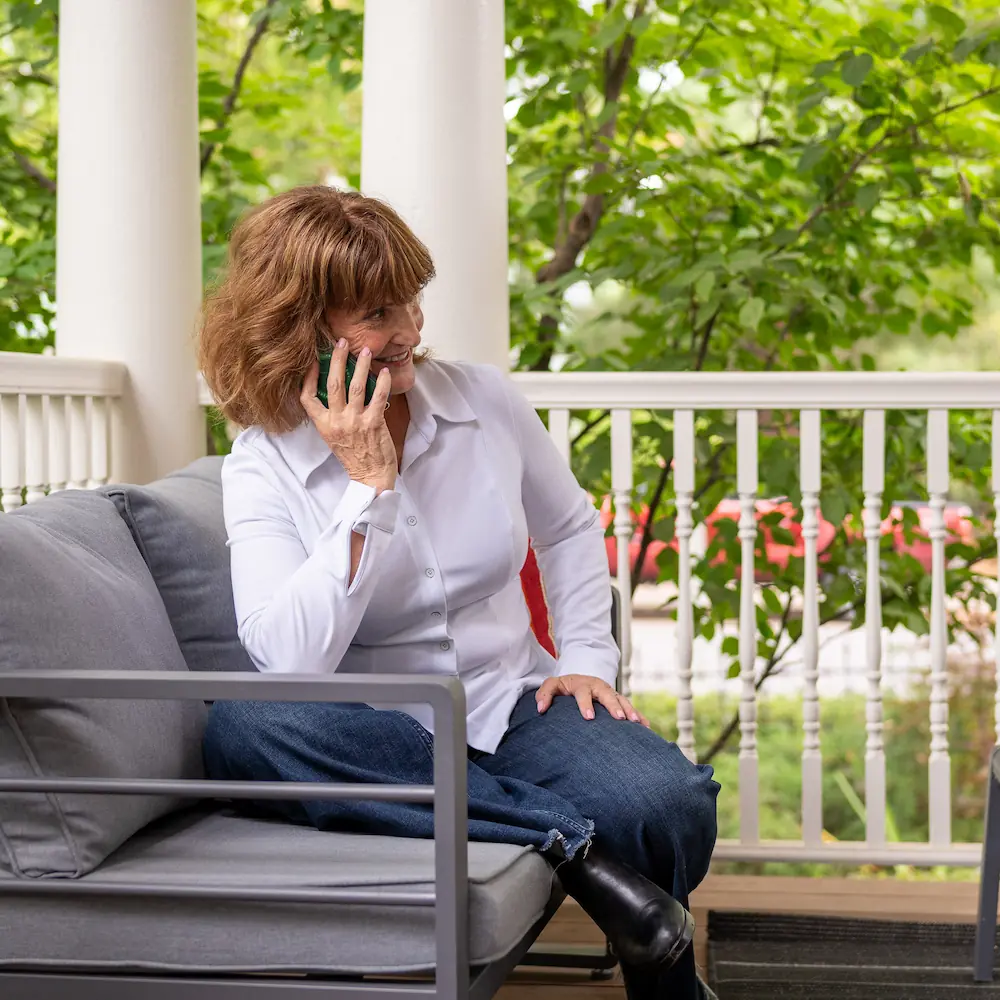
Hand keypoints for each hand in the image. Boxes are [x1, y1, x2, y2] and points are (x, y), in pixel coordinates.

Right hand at [300, 340, 395, 492]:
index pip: (307, 397)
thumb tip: (337, 388)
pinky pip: (378, 397)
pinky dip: (382, 382)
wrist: (370, 477)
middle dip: (337, 359)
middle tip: (342, 342)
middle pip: (333, 383)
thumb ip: (332, 415)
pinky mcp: (374, 424)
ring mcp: (355, 422)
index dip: (309, 377)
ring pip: (355, 386)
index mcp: (323, 425)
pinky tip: (385, 371)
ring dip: (360, 365)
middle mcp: (337, 421)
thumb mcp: (334, 436)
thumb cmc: (354, 456)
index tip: (315, 360)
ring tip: (364, 350)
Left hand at [536, 674, 649, 725]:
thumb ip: (544, 695)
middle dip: (614, 706)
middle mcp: (598, 687)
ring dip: (629, 710)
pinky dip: (638, 716)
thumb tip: (540, 709)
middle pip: (607, 694)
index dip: (585, 704)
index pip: (583, 693)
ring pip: (621, 700)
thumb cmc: (564, 687)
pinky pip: (630, 707)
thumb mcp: (552, 685)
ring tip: (636, 723)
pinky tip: (646, 727)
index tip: (588, 717)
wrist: (579, 679)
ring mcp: (610, 692)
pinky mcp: (618, 700)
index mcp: (582, 684)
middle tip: (619, 718)